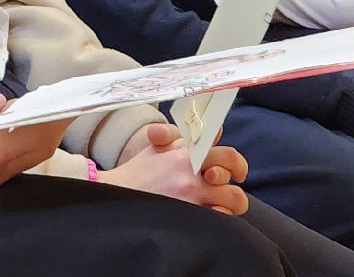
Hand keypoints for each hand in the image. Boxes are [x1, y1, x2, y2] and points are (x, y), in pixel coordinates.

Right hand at [0, 94, 68, 210]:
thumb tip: (1, 102)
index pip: (33, 134)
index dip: (50, 116)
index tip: (61, 99)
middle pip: (39, 150)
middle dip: (53, 127)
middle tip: (59, 104)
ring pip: (29, 159)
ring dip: (41, 137)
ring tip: (43, 113)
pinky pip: (15, 164)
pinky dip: (26, 146)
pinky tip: (19, 130)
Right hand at [99, 121, 248, 214]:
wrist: (116, 195)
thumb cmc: (138, 172)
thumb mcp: (158, 148)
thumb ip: (186, 140)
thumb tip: (216, 131)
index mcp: (186, 156)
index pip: (227, 154)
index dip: (237, 164)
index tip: (237, 173)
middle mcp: (191, 175)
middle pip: (233, 179)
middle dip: (237, 186)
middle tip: (231, 192)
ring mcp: (190, 198)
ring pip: (233, 200)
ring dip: (231, 205)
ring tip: (221, 208)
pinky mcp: (188, 218)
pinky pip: (220, 220)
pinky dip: (220, 220)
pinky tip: (209, 219)